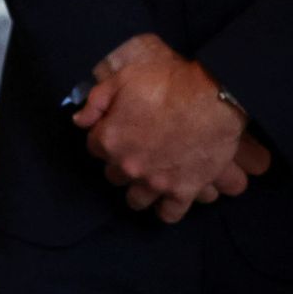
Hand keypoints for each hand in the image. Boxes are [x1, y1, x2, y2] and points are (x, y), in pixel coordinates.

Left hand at [74, 35, 259, 218]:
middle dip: (121, 163)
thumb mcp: (123, 79)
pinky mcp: (183, 191)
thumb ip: (96, 100)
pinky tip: (169, 198)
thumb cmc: (168, 83)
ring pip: (136, 199)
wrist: (213, 97)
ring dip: (139, 190)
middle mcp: (128, 166)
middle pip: (113, 175)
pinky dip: (167, 208)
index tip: (118, 130)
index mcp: (109, 139)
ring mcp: (155, 182)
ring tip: (149, 178)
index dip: (106, 136)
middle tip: (137, 151)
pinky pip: (168, 214)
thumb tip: (79, 120)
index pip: (94, 147)